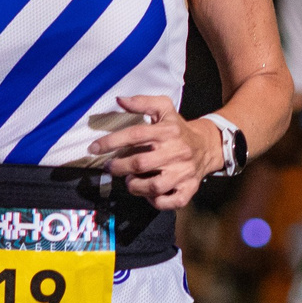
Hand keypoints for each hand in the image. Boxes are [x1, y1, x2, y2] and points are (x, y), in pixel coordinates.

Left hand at [93, 93, 214, 210]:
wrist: (208, 146)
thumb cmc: (178, 129)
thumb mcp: (164, 109)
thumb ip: (142, 102)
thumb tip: (119, 100)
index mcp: (167, 131)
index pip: (135, 135)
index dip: (111, 142)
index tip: (94, 148)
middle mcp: (176, 152)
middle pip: (140, 164)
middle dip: (119, 167)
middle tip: (110, 167)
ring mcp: (183, 172)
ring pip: (154, 187)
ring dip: (135, 186)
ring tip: (130, 181)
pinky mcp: (189, 189)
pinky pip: (169, 202)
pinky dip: (155, 201)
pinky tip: (149, 194)